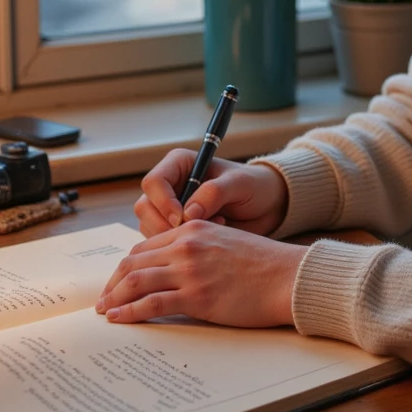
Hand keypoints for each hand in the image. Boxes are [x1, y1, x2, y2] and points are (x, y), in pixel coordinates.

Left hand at [95, 219, 306, 326]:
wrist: (287, 277)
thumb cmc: (263, 264)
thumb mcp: (225, 243)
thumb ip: (198, 249)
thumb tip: (175, 271)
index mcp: (192, 228)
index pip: (146, 247)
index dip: (126, 267)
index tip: (118, 282)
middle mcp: (186, 245)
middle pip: (133, 262)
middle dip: (113, 283)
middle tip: (103, 300)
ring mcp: (189, 270)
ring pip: (136, 281)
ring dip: (114, 298)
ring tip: (105, 312)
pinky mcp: (196, 295)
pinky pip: (151, 304)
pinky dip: (129, 312)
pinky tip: (119, 319)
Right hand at [132, 149, 287, 238]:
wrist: (266, 207)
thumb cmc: (254, 186)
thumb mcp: (240, 183)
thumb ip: (214, 192)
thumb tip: (188, 213)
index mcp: (179, 165)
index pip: (154, 182)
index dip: (163, 202)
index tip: (183, 218)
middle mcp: (169, 186)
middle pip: (145, 207)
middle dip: (165, 224)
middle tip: (194, 233)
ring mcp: (169, 209)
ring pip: (150, 227)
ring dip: (174, 237)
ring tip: (211, 230)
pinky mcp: (175, 229)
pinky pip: (162, 243)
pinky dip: (179, 246)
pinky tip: (207, 241)